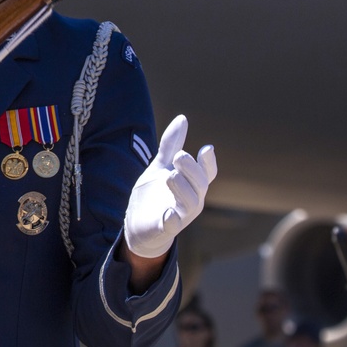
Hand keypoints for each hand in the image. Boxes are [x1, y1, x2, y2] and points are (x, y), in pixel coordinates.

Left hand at [124, 115, 216, 258]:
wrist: (138, 224)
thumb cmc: (155, 193)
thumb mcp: (160, 166)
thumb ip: (171, 145)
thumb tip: (182, 118)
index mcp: (192, 185)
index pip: (207, 173)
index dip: (209, 162)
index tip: (207, 149)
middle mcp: (192, 200)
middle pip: (200, 185)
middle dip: (192, 170)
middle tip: (179, 156)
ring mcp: (180, 216)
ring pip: (190, 203)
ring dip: (182, 188)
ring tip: (170, 175)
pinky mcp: (165, 228)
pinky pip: (172, 225)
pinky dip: (172, 219)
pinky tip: (168, 213)